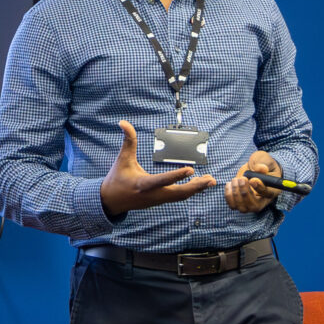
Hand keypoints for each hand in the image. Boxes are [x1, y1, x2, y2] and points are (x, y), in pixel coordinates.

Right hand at [99, 120, 215, 217]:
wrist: (112, 201)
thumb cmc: (117, 179)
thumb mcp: (122, 159)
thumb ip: (127, 140)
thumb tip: (123, 122)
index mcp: (143, 184)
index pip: (162, 180)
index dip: (176, 176)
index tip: (191, 169)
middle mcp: (154, 194)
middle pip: (179, 193)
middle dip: (196, 186)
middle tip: (210, 179)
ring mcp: (159, 199)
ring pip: (181, 196)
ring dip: (196, 188)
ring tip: (210, 180)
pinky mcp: (161, 200)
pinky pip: (179, 196)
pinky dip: (190, 190)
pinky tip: (199, 184)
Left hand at [224, 152, 282, 212]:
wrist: (252, 168)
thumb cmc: (261, 163)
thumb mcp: (264, 160)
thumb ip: (263, 164)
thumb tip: (262, 169)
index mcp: (271, 190)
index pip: (266, 194)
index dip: (259, 188)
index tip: (252, 180)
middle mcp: (261, 201)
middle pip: (253, 206)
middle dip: (245, 192)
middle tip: (242, 179)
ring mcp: (249, 204)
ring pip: (241, 207)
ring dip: (235, 193)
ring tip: (235, 179)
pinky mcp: (239, 203)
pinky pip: (232, 205)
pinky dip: (228, 195)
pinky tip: (230, 184)